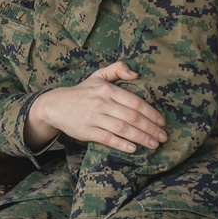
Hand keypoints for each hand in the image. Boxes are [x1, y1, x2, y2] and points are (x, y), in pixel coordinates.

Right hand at [27, 62, 166, 153]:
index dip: (151, 113)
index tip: (162, 122)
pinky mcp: (86, 131)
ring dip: (141, 138)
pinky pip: (107, 138)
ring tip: (154, 144)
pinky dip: (122, 144)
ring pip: (123, 129)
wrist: (54, 105)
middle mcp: (101, 103)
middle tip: (163, 137)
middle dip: (151, 128)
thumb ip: (117, 69)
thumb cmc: (82, 92)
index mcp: (107, 89)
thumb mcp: (97, 76)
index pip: (135, 102)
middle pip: (132, 117)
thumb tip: (136, 74)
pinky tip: (133, 149)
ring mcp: (93, 117)